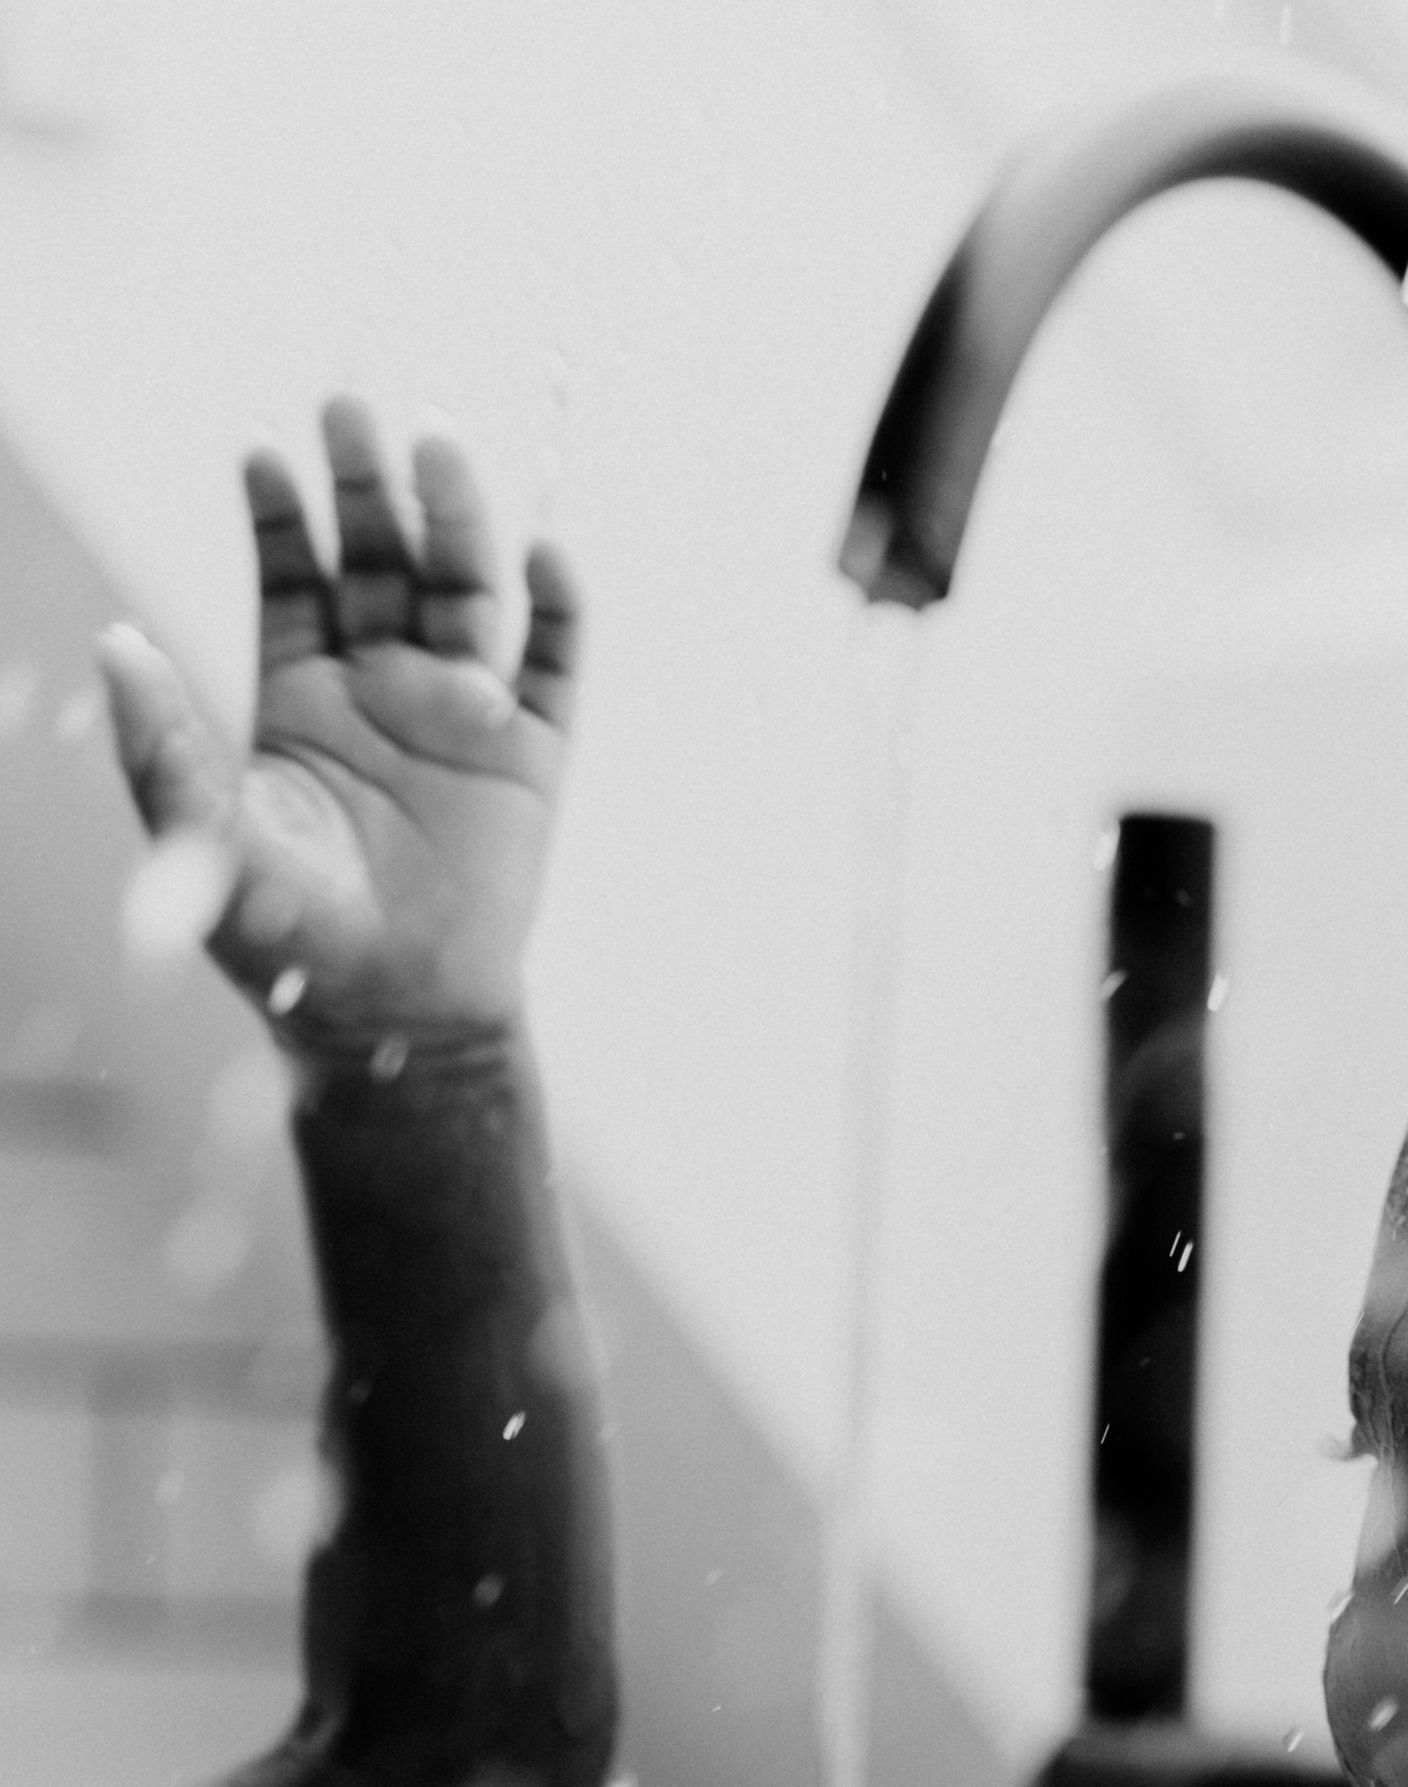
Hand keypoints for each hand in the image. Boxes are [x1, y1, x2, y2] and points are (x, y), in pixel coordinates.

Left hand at [99, 397, 576, 1056]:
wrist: (396, 1024)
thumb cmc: (290, 945)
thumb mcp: (205, 846)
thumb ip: (163, 749)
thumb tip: (114, 644)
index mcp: (306, 699)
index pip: (297, 579)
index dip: (281, 515)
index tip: (263, 450)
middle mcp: (387, 692)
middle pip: (381, 561)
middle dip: (365, 486)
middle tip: (349, 408)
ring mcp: (465, 718)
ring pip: (465, 591)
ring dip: (455, 519)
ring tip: (436, 451)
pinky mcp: (534, 760)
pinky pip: (554, 667)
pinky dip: (559, 610)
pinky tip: (547, 556)